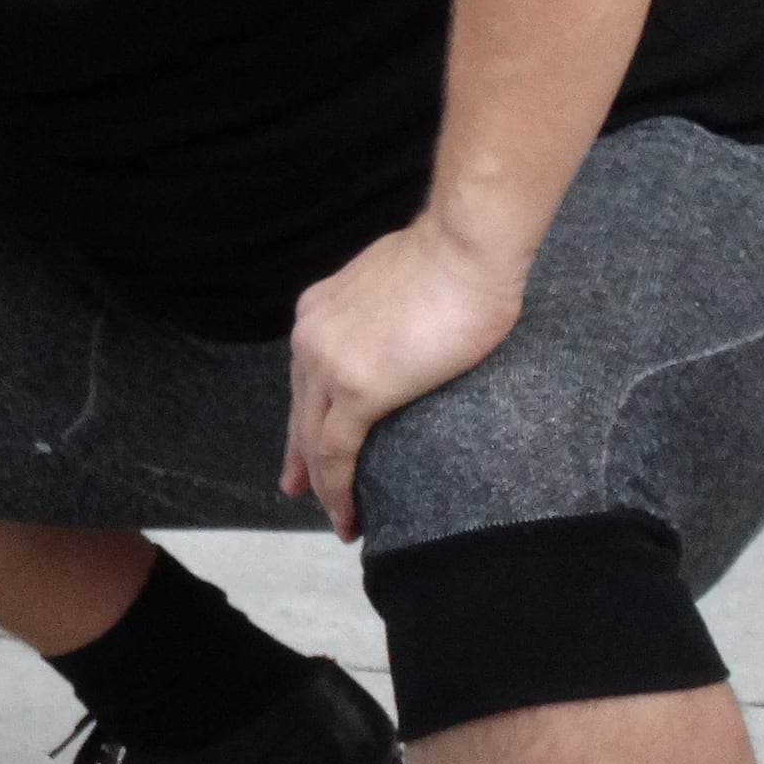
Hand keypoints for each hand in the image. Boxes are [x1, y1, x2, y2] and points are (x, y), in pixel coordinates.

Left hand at [281, 220, 527, 539]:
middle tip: (298, 489)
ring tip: (338, 517)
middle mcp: (311, 336)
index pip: (305, 377)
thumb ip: (386, 313)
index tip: (308, 445)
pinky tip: (347, 515)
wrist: (464, 246)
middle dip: (300, 456)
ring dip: (322, 483)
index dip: (306, 416)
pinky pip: (337, 452)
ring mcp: (328, 363)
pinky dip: (337, 489)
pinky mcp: (357, 388)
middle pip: (300, 411)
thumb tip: (403, 330)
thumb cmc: (453, 259)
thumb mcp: (397, 285)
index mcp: (321, 310)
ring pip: (313, 438)